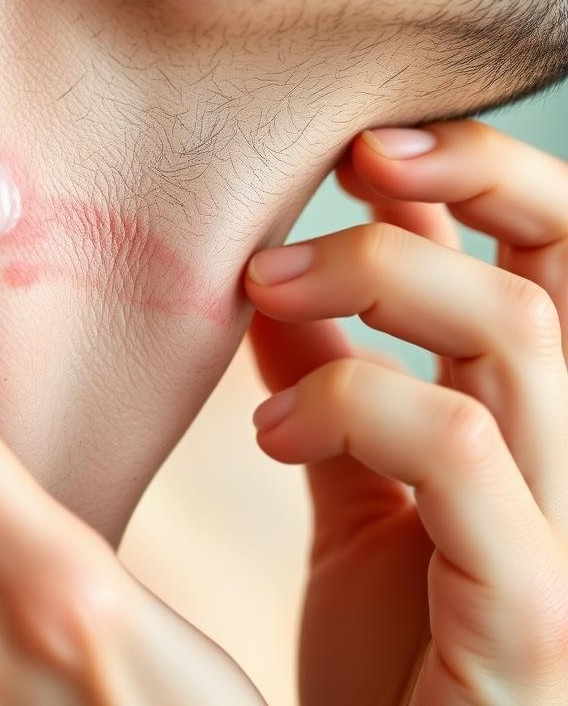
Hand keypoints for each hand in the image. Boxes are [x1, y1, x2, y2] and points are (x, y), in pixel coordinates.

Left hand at [245, 120, 567, 705]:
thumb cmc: (387, 652)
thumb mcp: (356, 487)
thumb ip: (337, 377)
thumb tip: (279, 276)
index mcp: (541, 424)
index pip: (562, 251)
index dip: (483, 170)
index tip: (362, 146)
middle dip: (454, 182)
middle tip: (335, 175)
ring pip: (517, 338)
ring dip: (375, 279)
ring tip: (261, 291)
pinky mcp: (536, 619)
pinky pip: (467, 459)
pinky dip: (358, 406)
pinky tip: (273, 429)